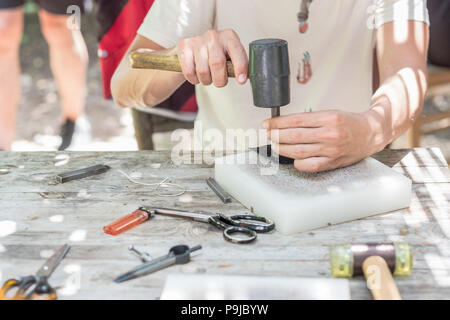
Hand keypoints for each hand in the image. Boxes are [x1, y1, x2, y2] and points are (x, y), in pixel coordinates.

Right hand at [177, 29, 247, 86]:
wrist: (192, 50)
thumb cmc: (215, 56)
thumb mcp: (229, 58)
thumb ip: (237, 66)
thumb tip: (244, 79)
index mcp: (229, 37)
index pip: (237, 52)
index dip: (240, 67)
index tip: (241, 81)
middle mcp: (214, 35)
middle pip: (217, 64)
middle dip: (219, 80)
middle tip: (219, 82)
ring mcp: (198, 39)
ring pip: (202, 71)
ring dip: (206, 80)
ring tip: (207, 77)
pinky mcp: (184, 45)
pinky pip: (189, 71)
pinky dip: (193, 79)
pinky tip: (196, 75)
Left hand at [262, 110, 387, 171]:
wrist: (371, 133)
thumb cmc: (348, 123)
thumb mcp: (330, 113)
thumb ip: (309, 119)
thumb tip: (284, 125)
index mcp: (329, 118)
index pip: (296, 120)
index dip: (278, 123)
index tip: (267, 124)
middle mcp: (330, 134)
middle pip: (295, 136)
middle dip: (276, 136)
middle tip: (267, 134)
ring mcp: (331, 150)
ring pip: (299, 151)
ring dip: (282, 149)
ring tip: (275, 145)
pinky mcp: (332, 162)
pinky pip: (309, 165)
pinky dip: (297, 162)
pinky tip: (292, 158)